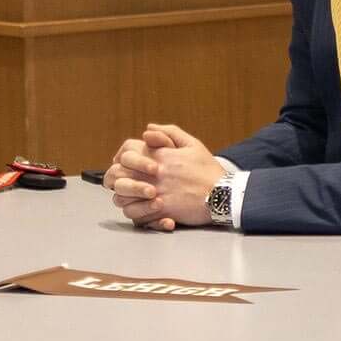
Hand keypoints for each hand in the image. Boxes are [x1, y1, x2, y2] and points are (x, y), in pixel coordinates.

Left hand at [106, 121, 224, 229]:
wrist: (223, 194)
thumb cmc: (208, 170)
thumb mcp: (193, 144)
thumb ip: (169, 132)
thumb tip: (148, 129)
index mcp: (160, 155)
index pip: (126, 151)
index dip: (121, 157)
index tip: (124, 164)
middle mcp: (154, 172)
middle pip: (117, 173)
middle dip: (116, 178)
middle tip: (123, 182)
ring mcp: (156, 191)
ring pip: (121, 195)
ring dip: (123, 196)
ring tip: (131, 197)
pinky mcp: (161, 209)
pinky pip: (134, 212)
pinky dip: (134, 212)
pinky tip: (140, 209)